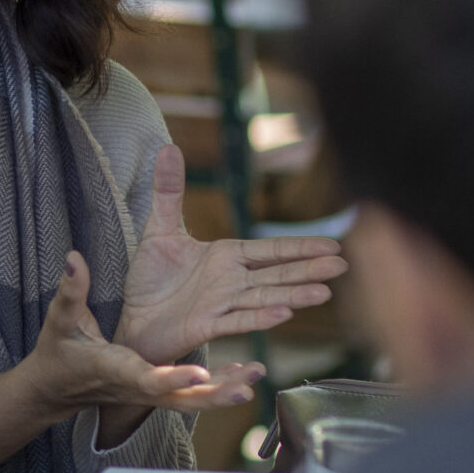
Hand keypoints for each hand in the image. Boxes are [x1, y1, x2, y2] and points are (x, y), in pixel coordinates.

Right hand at [26, 252, 262, 416]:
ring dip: (226, 389)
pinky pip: (195, 395)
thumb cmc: (60, 352)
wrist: (59, 386)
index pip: (146, 379)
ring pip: (194, 400)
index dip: (171, 377)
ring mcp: (152, 394)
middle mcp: (139, 387)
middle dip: (214, 394)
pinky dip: (220, 385)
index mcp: (116, 370)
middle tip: (244, 387)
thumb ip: (71, 290)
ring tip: (256, 375)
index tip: (196, 372)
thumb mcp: (61, 320)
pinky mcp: (160, 392)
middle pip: (182, 399)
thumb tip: (73, 258)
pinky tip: (244, 374)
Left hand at [114, 145, 346, 363]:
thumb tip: (169, 147)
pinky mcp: (206, 326)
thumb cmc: (149, 279)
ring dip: (294, 295)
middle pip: (277, 274)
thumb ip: (168, 191)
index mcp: (226, 257)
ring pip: (264, 298)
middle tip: (343, 266)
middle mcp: (231, 281)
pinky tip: (284, 313)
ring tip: (324, 293)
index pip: (271, 251)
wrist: (130, 318)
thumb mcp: (158, 230)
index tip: (333, 245)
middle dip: (309, 269)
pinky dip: (259, 317)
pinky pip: (236, 321)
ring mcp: (222, 305)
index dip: (301, 247)